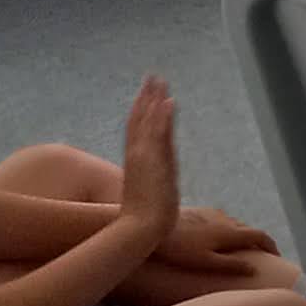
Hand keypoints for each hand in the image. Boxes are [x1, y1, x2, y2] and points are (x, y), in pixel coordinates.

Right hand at [112, 78, 180, 256]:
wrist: (140, 229)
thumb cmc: (144, 218)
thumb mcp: (149, 193)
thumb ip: (153, 180)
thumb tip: (159, 179)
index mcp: (137, 161)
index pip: (137, 129)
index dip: (141, 110)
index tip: (146, 93)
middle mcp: (138, 155)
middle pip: (140, 119)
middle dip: (146, 97)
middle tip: (152, 76)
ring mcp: (145, 156)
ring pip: (148, 122)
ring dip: (154, 100)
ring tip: (159, 80)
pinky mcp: (153, 162)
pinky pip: (159, 134)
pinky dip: (163, 117)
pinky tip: (168, 101)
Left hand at [169, 204, 279, 264]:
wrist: (152, 226)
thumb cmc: (177, 250)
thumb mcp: (205, 262)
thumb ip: (231, 265)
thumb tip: (254, 269)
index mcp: (229, 232)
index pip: (259, 236)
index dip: (272, 246)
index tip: (278, 256)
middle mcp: (224, 219)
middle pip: (248, 229)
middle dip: (257, 242)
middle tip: (260, 256)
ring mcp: (211, 214)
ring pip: (234, 224)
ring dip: (242, 235)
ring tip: (239, 249)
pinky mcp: (198, 211)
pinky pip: (220, 220)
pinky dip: (227, 229)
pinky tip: (216, 238)